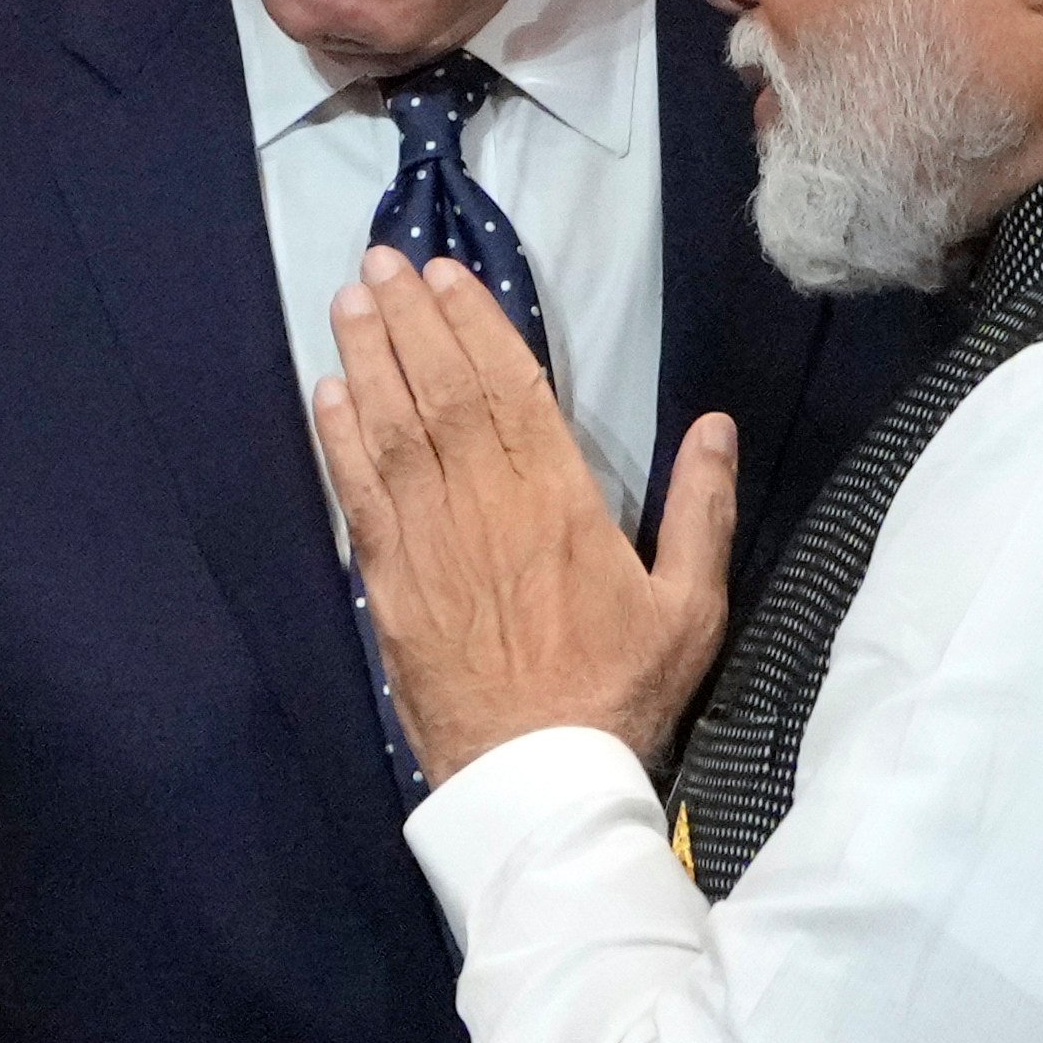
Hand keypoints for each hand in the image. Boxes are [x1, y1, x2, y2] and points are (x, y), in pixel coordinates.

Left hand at [315, 247, 737, 783]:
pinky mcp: (390, 583)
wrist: (539, 781)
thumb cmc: (621, 693)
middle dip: (409, 319)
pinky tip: (327, 393)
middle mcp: (487, 505)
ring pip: (392, 429)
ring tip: (350, 299)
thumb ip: (703, 510)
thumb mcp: (691, 607)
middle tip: (381, 260)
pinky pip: (359, 494)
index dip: (475, 324)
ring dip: (369, 358)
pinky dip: (339, 438)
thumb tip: (715, 423)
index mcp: (560, 500)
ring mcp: (430, 542)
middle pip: (440, 391)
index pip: (510, 387)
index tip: (447, 275)